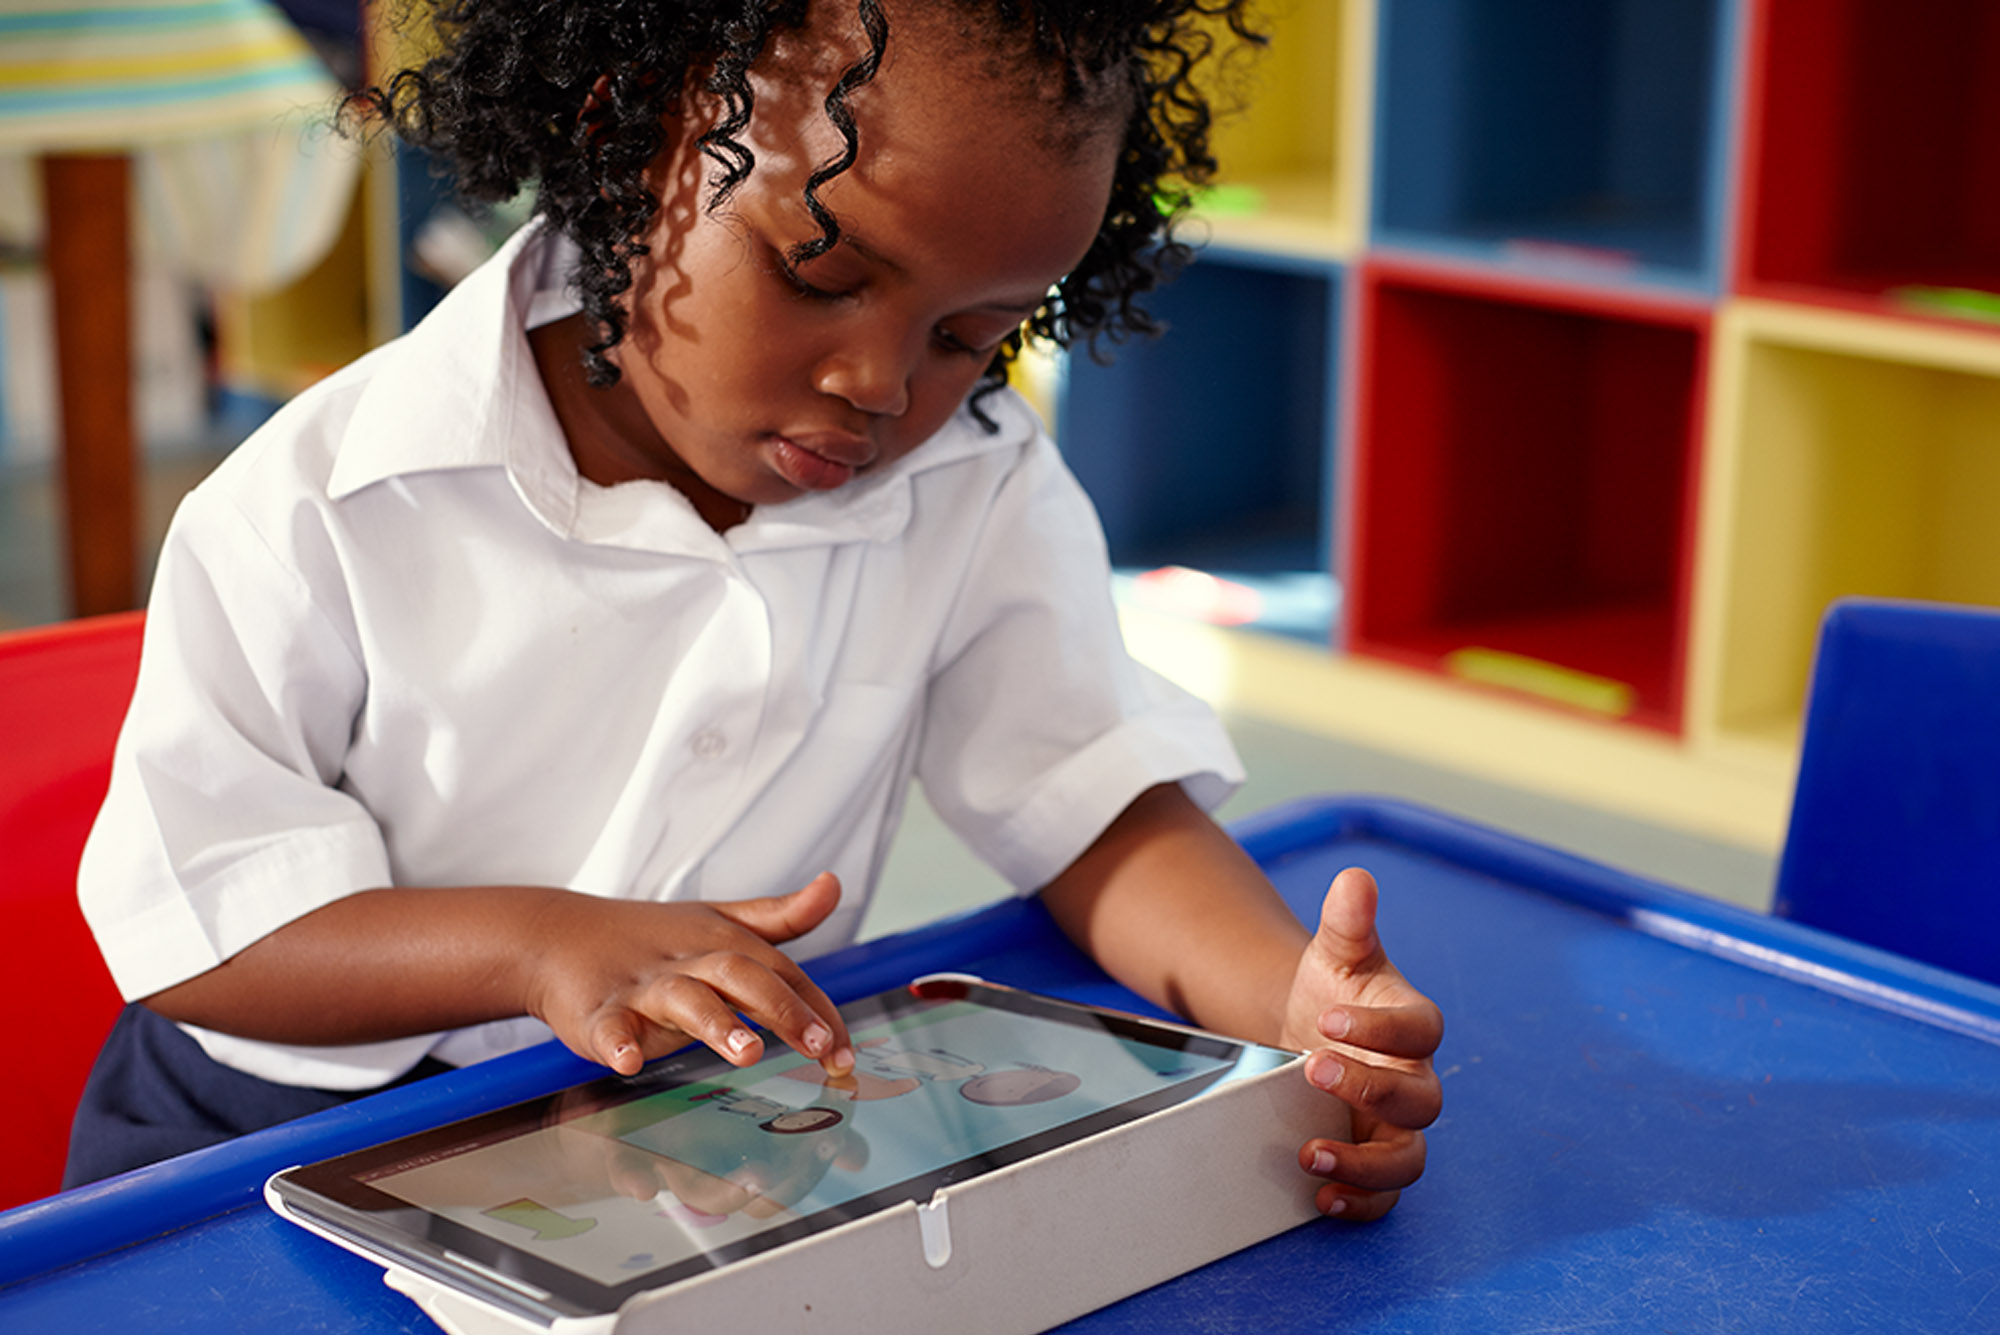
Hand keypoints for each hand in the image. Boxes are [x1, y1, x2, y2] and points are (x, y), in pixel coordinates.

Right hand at [522, 872, 855, 1078]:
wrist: (558, 938)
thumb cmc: (651, 939)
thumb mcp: (720, 923)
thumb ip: (780, 916)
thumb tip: (833, 886)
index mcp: (723, 945)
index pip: (782, 975)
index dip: (817, 1011)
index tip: (844, 1051)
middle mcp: (689, 963)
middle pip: (742, 977)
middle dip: (783, 1009)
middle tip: (817, 1045)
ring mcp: (643, 988)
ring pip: (685, 1001)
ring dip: (717, 1024)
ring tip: (746, 1051)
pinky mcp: (597, 1012)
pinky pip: (608, 1028)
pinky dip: (618, 1043)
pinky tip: (629, 1060)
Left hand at [1281, 867, 1442, 1220]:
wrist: (1312, 1037)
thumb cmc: (1335, 994)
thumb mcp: (1336, 955)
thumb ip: (1347, 922)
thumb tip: (1355, 879)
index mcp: (1413, 1025)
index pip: (1420, 1027)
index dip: (1381, 1026)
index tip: (1328, 1019)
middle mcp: (1414, 1078)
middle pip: (1420, 1099)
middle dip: (1369, 1089)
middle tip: (1310, 1070)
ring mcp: (1397, 1126)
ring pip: (1408, 1158)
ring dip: (1364, 1163)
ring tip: (1310, 1155)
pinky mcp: (1375, 1160)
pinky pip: (1385, 1195)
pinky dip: (1359, 1203)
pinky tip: (1321, 1198)